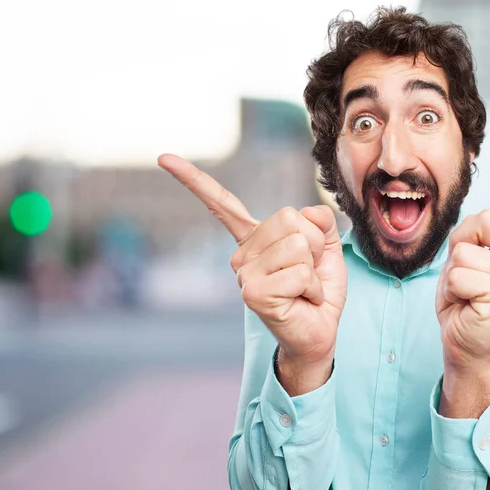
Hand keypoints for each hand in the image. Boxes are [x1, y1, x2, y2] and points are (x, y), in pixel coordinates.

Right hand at [157, 154, 347, 392]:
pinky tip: (302, 301)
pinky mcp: (254, 293)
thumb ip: (320, 221)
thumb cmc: (318, 290)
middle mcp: (242, 254)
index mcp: (254, 238)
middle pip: (290, 218)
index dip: (194, 180)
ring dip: (314, 268)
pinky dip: (314, 288)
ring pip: (298, 244)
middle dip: (314, 245)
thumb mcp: (327, 248)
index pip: (223, 204)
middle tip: (307, 271)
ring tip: (304, 287)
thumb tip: (308, 211)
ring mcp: (244, 273)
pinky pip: (301, 272)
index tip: (162, 158)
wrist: (319, 331)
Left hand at [437, 143, 489, 371]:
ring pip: (464, 253)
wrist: (464, 341)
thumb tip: (481, 227)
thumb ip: (473, 235)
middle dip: (462, 248)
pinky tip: (470, 305)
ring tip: (469, 293)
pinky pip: (459, 274)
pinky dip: (453, 291)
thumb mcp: (463, 256)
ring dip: (455, 275)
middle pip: (481, 220)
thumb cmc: (463, 298)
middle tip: (470, 277)